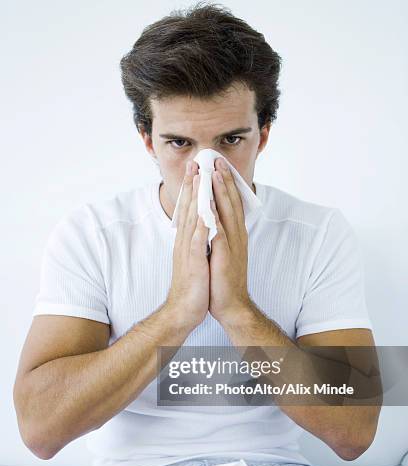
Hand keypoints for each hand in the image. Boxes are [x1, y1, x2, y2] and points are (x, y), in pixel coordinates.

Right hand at [166, 160, 209, 328]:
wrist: (184, 310)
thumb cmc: (193, 285)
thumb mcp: (195, 258)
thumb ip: (196, 240)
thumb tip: (201, 224)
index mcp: (187, 240)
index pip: (190, 209)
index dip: (193, 189)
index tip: (197, 169)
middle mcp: (185, 242)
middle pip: (188, 209)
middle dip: (192, 185)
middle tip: (195, 163)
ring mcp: (188, 252)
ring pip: (191, 220)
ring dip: (195, 199)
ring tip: (199, 179)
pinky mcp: (193, 264)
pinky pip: (197, 242)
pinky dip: (201, 227)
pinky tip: (204, 213)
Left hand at [208, 158, 251, 323]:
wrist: (231, 305)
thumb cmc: (224, 280)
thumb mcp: (223, 253)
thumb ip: (221, 235)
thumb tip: (214, 220)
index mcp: (234, 234)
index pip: (230, 204)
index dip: (224, 184)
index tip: (216, 166)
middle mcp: (236, 236)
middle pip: (230, 203)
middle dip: (223, 180)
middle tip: (216, 160)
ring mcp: (232, 245)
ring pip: (227, 213)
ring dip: (220, 192)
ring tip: (213, 173)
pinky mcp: (225, 257)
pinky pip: (220, 233)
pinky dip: (215, 217)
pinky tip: (210, 205)